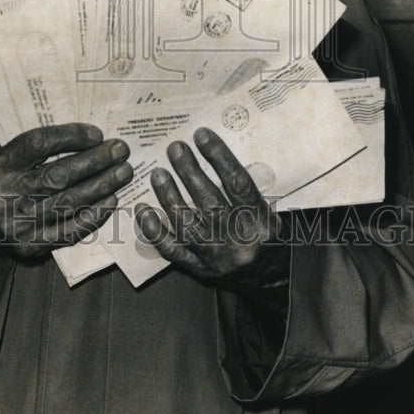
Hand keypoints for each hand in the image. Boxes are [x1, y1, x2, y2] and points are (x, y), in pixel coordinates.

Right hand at [0, 123, 131, 260]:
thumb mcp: (2, 157)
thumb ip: (36, 149)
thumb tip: (88, 139)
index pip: (37, 144)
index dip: (70, 136)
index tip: (96, 134)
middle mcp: (5, 195)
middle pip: (58, 176)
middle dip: (95, 161)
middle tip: (120, 150)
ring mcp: (18, 224)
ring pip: (68, 203)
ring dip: (102, 186)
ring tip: (124, 172)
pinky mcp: (30, 247)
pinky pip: (69, 232)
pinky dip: (93, 216)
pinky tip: (110, 201)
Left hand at [135, 127, 287, 287]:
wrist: (269, 279)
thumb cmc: (264, 235)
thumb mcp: (265, 209)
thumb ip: (242, 187)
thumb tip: (212, 152)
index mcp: (259, 220)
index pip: (237, 183)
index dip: (219, 157)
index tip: (201, 135)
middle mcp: (238, 239)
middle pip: (210, 202)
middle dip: (189, 172)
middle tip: (174, 148)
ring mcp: (217, 257)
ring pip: (187, 225)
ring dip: (169, 196)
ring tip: (157, 173)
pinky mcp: (200, 270)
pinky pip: (172, 250)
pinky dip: (154, 230)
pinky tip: (143, 210)